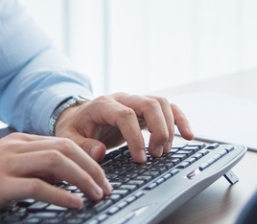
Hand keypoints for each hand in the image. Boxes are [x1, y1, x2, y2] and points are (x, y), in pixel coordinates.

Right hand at [0, 133, 111, 223]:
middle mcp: (15, 148)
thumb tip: (61, 179)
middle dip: (93, 167)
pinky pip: (38, 186)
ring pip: (58, 162)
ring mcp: (6, 164)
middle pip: (66, 148)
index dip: (88, 157)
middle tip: (107, 187)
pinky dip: (62, 195)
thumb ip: (29, 168)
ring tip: (97, 195)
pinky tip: (75, 204)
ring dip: (84, 179)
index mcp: (17, 142)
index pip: (63, 142)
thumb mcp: (0, 168)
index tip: (103, 174)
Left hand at [53, 94, 195, 162]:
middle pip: (149, 104)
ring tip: (163, 152)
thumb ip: (82, 146)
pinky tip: (188, 135)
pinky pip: (168, 108)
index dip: (135, 137)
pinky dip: (180, 120)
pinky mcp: (145, 109)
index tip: (140, 158)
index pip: (125, 115)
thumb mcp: (68, 138)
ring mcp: (135, 102)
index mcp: (103, 104)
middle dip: (158, 130)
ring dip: (169, 127)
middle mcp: (122, 99)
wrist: (77, 117)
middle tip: (155, 154)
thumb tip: (99, 152)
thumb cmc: (74, 128)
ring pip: (161, 103)